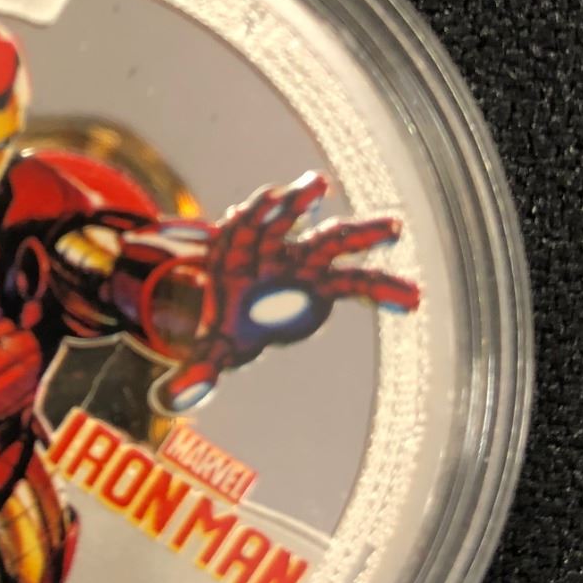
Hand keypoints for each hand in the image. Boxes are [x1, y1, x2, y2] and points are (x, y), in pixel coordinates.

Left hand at [159, 172, 418, 411]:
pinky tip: (410, 299)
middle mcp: (271, 252)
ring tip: (394, 228)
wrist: (246, 322)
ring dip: (361, 233)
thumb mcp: (210, 351)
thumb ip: (197, 371)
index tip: (269, 197)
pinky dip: (382, 289)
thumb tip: (172, 399)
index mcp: (236, 258)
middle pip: (286, 222)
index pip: (243, 228)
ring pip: (331, 241)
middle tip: (318, 183)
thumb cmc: (223, 328)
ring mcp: (303, 262)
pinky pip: (356, 282)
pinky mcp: (326, 280)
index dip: (254, 211)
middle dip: (301, 203)